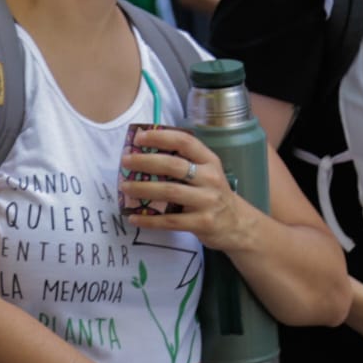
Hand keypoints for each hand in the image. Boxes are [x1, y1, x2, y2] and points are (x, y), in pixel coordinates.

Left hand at [119, 129, 254, 250]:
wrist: (238, 225)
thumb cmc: (213, 194)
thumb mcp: (207, 173)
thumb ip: (184, 162)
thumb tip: (143, 153)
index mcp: (210, 161)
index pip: (185, 142)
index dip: (160, 137)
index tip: (139, 137)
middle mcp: (210, 178)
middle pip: (173, 166)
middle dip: (145, 161)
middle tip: (125, 161)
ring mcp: (207, 201)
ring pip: (169, 192)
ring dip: (143, 189)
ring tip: (125, 187)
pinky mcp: (202, 223)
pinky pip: (170, 221)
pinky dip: (150, 220)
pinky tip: (134, 217)